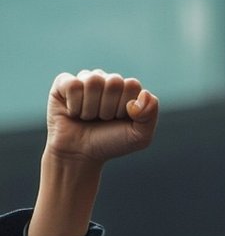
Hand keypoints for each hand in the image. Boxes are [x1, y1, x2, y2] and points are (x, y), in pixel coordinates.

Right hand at [43, 69, 158, 166]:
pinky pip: (73, 85)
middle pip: (114, 82)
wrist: (80, 155)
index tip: (119, 120)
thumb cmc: (110, 144)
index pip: (132, 85)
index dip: (125, 107)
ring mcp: (85, 79)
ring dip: (92, 109)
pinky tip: (74, 113)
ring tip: (88, 118)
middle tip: (103, 120)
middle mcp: (106, 80)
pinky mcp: (64, 82)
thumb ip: (150, 116)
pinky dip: (75, 106)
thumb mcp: (139, 137)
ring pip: (93, 82)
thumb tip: (145, 94)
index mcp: (126, 89)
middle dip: (109, 109)